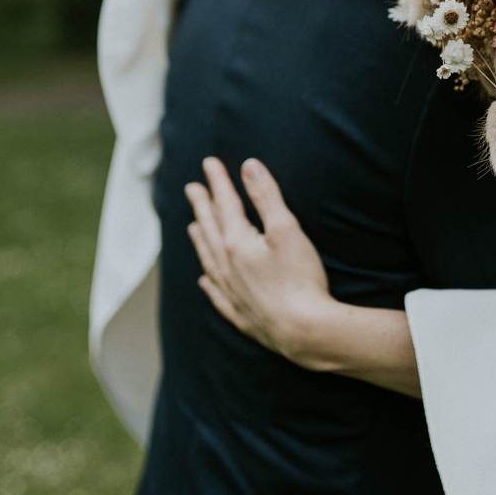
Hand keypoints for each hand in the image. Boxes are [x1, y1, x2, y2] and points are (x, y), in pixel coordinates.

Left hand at [185, 157, 336, 365]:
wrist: (303, 331)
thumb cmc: (299, 279)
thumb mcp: (286, 229)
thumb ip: (266, 196)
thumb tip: (248, 166)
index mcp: (237, 243)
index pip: (225, 205)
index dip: (218, 182)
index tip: (209, 163)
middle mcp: (227, 267)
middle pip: (211, 230)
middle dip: (202, 206)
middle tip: (192, 189)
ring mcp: (232, 293)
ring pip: (209, 260)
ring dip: (200, 240)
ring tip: (192, 227)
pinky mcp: (241, 314)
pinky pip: (216, 295)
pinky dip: (208, 283)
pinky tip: (204, 279)